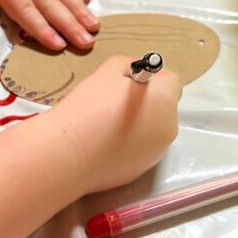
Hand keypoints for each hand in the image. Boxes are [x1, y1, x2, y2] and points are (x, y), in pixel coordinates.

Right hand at [50, 56, 181, 193]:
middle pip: (164, 106)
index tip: (128, 82)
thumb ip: (130, 67)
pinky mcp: (141, 170)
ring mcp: (156, 153)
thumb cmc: (88, 108)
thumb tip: (136, 76)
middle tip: (115, 103)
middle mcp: (168, 128)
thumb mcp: (109, 71)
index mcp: (164, 101)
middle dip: (147, 101)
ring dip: (140, 123)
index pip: (170, 80)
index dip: (150, 77)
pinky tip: (105, 143)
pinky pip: (141, 149)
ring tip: (108, 125)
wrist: (67, 154)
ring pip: (153, 129)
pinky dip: (129, 143)